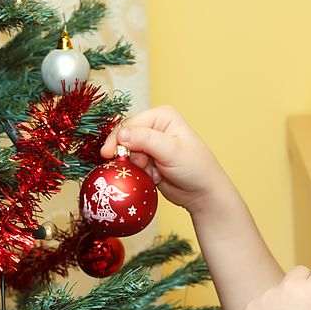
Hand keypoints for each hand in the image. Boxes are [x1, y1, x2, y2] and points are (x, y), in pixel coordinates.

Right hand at [100, 106, 232, 212]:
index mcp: (162, 116)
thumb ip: (145, 139)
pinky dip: (139, 173)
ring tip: (153, 172)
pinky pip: (132, 166)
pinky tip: (154, 177)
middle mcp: (154, 127)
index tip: (109, 154)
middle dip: (130, 155)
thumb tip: (121, 133)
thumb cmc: (194, 167)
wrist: (201, 193)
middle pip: (125, 138)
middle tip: (139, 166)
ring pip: (127, 154)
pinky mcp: (147, 160)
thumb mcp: (170, 150)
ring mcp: (150, 145)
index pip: (130, 123)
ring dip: (136, 166)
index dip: (118, 138)